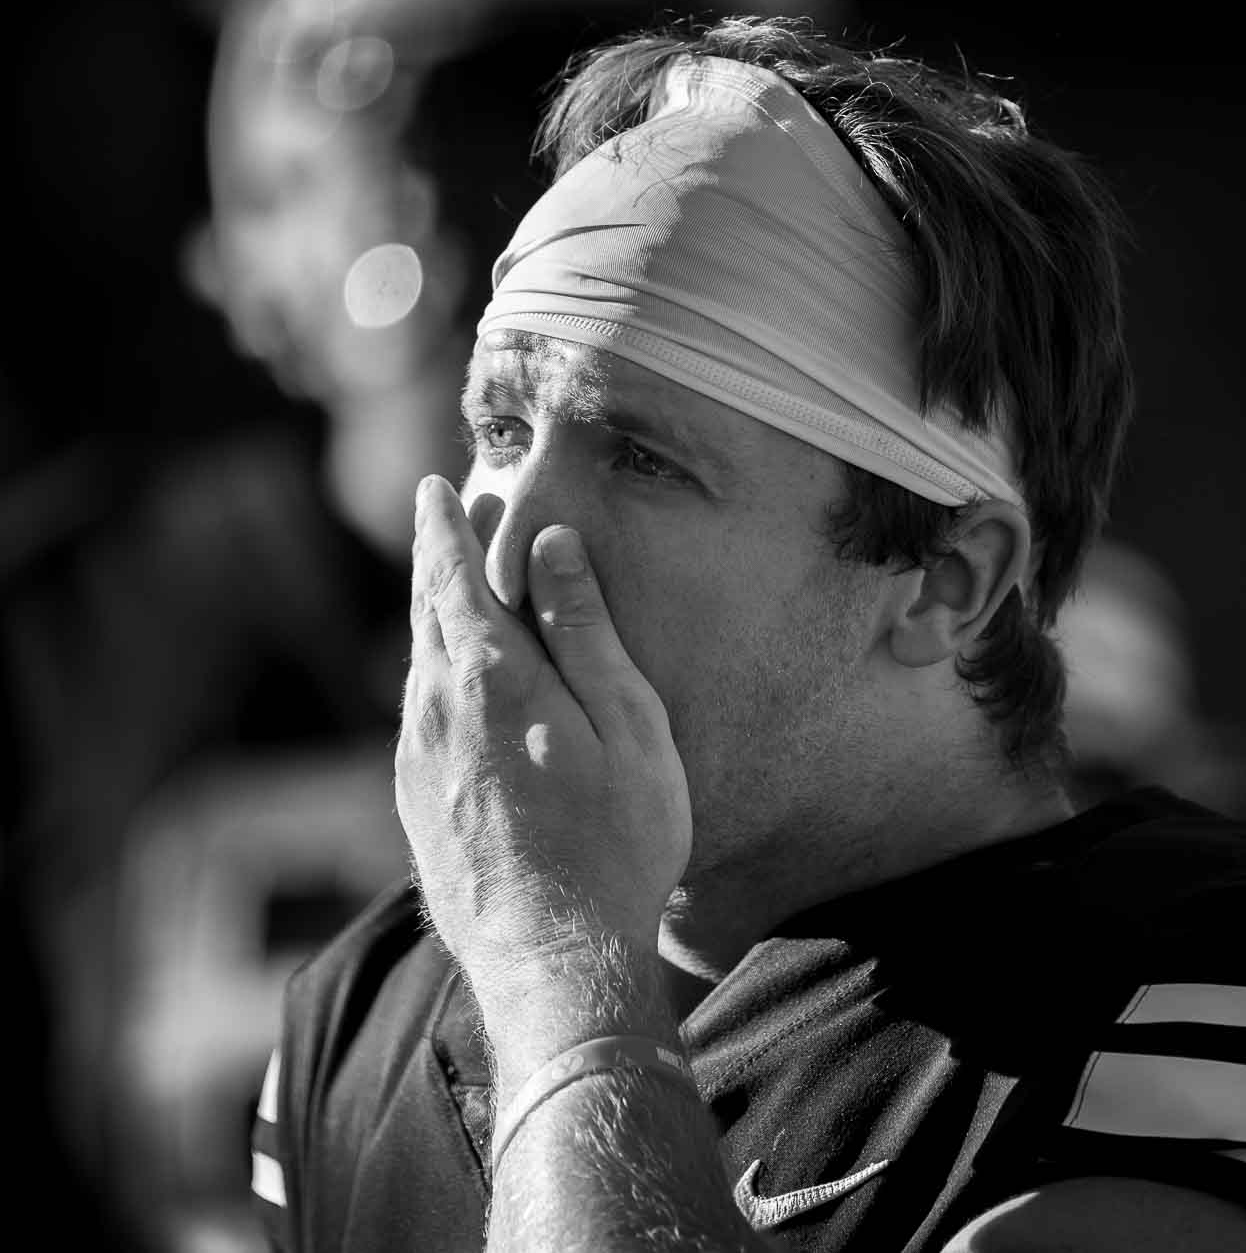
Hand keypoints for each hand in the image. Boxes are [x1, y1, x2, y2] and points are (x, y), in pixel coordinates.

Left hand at [396, 475, 690, 1029]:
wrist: (555, 960)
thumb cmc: (616, 843)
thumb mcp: (627, 727)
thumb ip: (584, 632)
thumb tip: (550, 546)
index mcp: (491, 679)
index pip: (451, 577)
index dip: (443, 527)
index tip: (435, 487)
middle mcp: (436, 712)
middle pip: (426, 615)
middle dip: (435, 562)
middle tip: (442, 520)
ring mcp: (417, 764)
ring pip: (419, 669)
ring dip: (434, 622)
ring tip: (454, 595)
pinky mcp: (416, 807)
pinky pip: (420, 718)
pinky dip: (435, 679)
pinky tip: (456, 690)